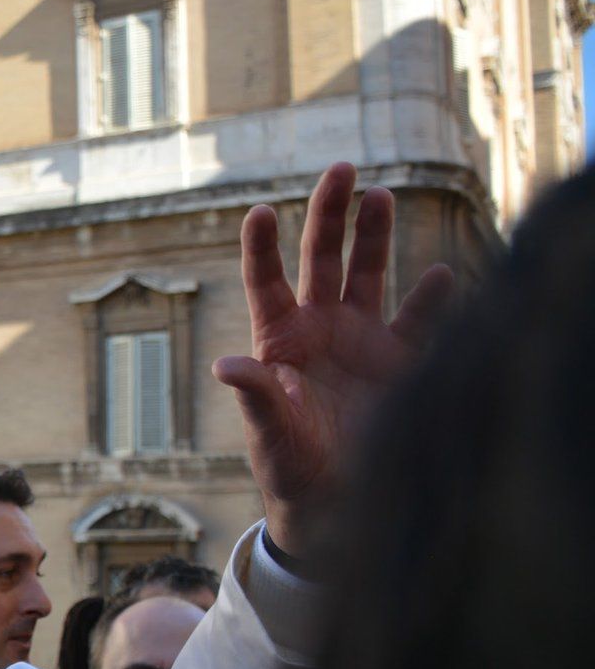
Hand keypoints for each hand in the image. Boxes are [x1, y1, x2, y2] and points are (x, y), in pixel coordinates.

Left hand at [216, 163, 453, 555]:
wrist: (332, 501)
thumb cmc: (288, 467)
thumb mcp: (268, 434)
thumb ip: (254, 396)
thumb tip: (227, 364)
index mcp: (278, 338)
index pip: (267, 280)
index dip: (263, 246)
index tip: (260, 210)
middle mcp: (319, 327)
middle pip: (323, 258)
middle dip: (330, 214)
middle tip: (341, 167)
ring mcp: (361, 339)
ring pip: (369, 273)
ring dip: (375, 235)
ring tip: (380, 195)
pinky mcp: (399, 360)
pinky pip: (419, 321)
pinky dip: (432, 299)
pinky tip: (441, 276)